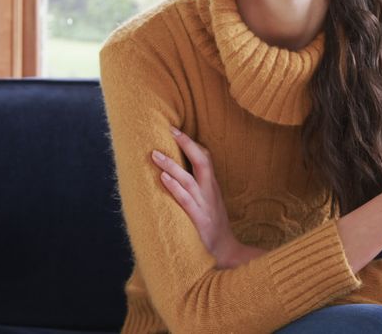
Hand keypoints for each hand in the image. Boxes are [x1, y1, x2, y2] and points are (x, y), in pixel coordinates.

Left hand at [152, 126, 243, 268]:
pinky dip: (174, 187)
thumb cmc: (213, 228)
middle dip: (186, 144)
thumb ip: (198, 190)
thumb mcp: (210, 204)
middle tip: (169, 130)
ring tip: (154, 154)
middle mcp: (209, 193)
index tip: (176, 130)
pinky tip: (163, 178)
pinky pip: (185, 200)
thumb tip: (176, 176)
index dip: (192, 143)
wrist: (227, 252)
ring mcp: (204, 206)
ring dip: (171, 165)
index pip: (206, 159)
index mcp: (212, 188)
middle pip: (202, 161)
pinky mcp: (198, 220)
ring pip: (189, 179)